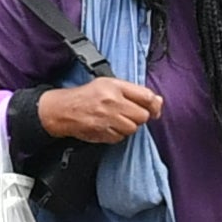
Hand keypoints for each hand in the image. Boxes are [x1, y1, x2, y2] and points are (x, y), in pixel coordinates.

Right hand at [39, 76, 162, 147]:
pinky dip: (117, 134)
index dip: (154, 105)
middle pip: (142, 115)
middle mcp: (111, 101)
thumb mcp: (109, 84)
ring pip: (132, 128)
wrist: (64, 109)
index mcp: (115, 86)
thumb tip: (158, 101)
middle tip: (128, 114)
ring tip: (117, 120)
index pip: (146, 96)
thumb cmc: (87, 96)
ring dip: (128, 126)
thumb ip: (134, 92)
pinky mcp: (102, 132)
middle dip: (138, 117)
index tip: (155, 110)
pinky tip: (109, 127)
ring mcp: (106, 118)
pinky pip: (120, 137)